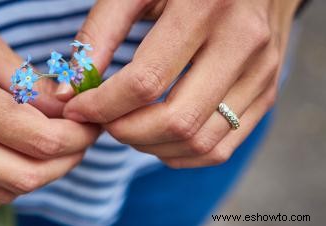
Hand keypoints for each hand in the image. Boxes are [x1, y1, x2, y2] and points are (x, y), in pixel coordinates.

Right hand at [0, 28, 100, 210]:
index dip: (77, 135)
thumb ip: (25, 80)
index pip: (40, 139)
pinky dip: (23, 175)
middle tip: (84, 135)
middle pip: (30, 174)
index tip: (92, 123)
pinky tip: (28, 151)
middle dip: (69, 156)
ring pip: (15, 188)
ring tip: (59, 140)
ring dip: (48, 168)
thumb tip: (65, 104)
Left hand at [63, 0, 300, 167]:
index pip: (145, 81)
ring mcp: (262, 74)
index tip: (79, 109)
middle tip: (105, 123)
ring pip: (201, 141)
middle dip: (127, 133)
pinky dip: (182, 154)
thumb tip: (71, 91)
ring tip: (130, 129)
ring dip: (154, 147)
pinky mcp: (267, 94)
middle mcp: (243, 44)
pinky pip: (221, 147)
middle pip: (177, 121)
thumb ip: (100, 34)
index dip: (103, 106)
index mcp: (206, 8)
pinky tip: (160, 138)